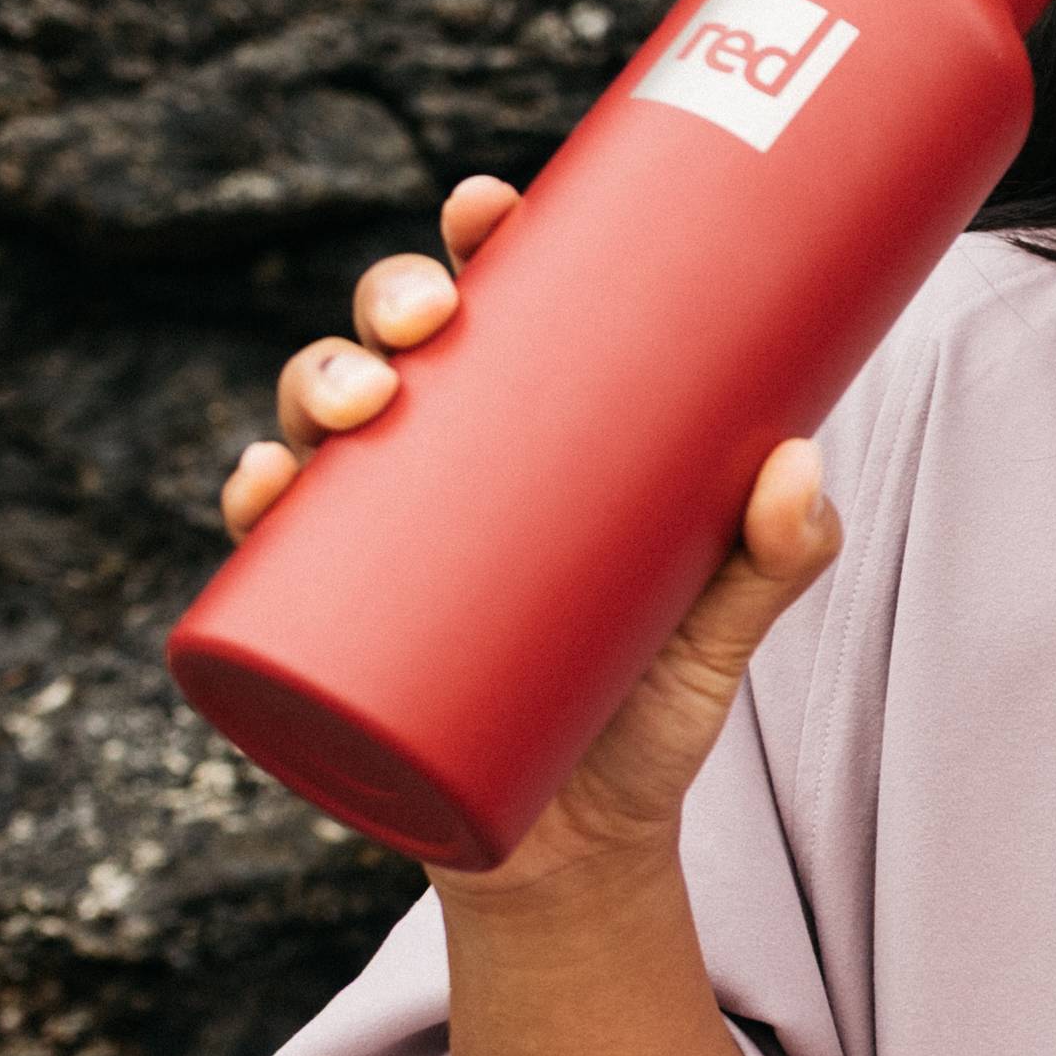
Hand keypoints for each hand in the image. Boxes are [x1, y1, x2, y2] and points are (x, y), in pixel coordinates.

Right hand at [214, 175, 844, 895]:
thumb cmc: (651, 704)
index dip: (476, 238)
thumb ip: (777, 557)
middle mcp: (440, 465)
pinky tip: (261, 488)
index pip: (494, 305)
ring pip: (319, 426)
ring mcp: (379, 543)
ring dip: (315, 383)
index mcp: (530, 428)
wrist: (588, 849)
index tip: (488, 206)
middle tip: (431, 317)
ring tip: (358, 403)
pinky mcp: (340, 630)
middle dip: (389, 300)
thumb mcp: (724, 629)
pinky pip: (273, 556)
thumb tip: (802, 466)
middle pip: (393, 345)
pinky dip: (254, 507)